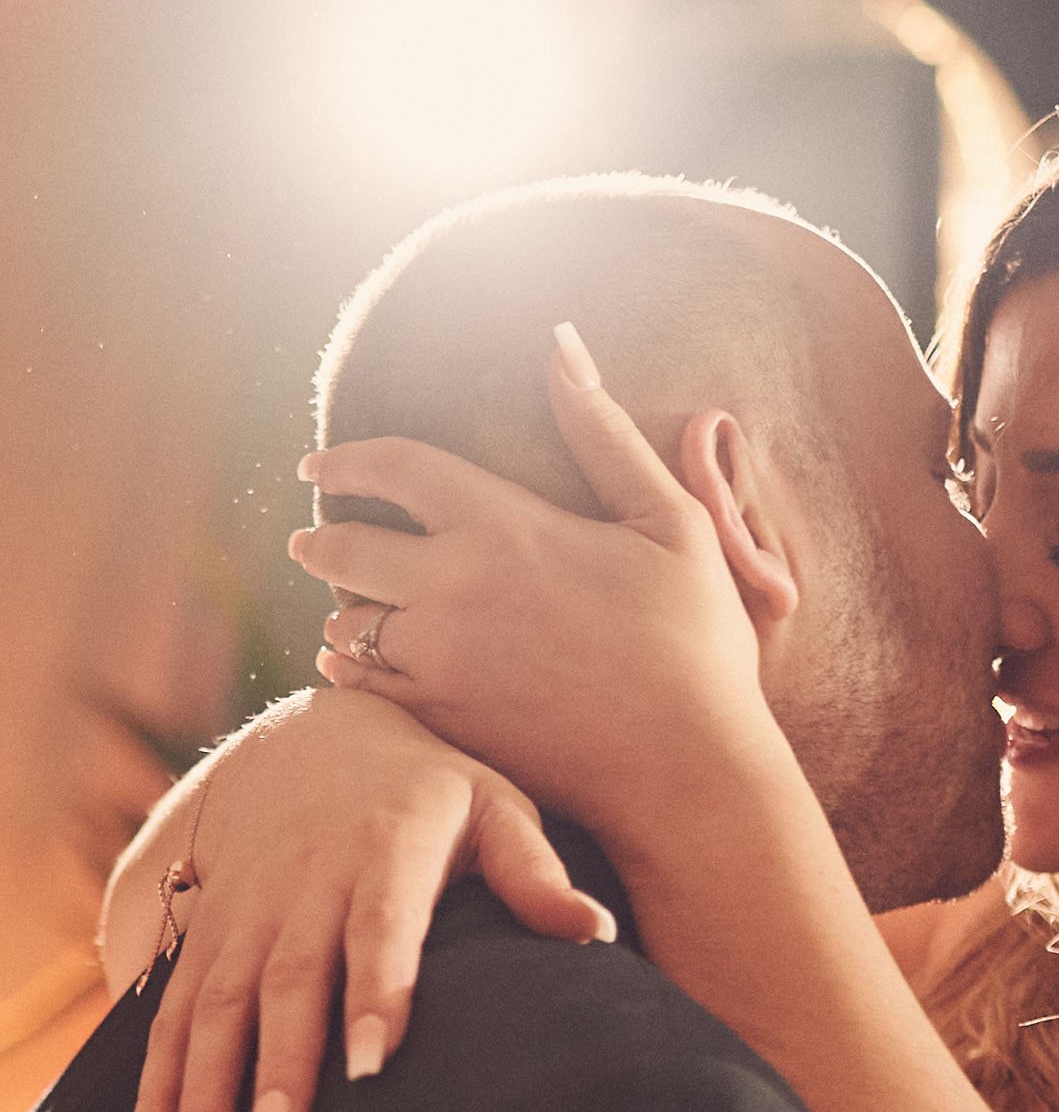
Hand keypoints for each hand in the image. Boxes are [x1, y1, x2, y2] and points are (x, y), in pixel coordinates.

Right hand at [117, 689, 613, 1111]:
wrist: (318, 739)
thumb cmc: (433, 791)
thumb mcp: (495, 806)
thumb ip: (536, 873)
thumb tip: (595, 932)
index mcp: (384, 848)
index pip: (382, 926)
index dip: (376, 991)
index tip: (372, 1067)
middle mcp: (302, 880)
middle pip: (285, 978)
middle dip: (276, 1065)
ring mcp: (243, 908)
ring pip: (213, 1003)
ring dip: (197, 1091)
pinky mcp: (202, 933)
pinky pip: (166, 1013)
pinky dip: (149, 1088)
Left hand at [298, 332, 777, 849]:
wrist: (687, 768)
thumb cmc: (696, 641)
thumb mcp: (670, 522)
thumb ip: (604, 433)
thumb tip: (563, 343)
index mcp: (504, 525)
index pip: (392, 467)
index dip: (344, 459)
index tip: (316, 465)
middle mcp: (453, 589)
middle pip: (341, 547)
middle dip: (317, 538)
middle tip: (309, 538)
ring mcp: (439, 661)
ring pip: (344, 624)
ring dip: (340, 609)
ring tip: (345, 607)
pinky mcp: (441, 723)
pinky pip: (358, 688)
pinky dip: (347, 670)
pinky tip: (355, 665)